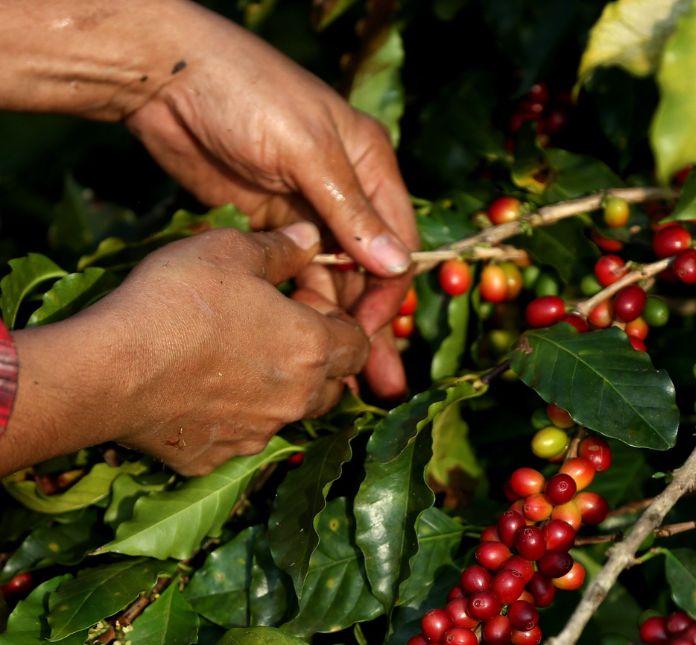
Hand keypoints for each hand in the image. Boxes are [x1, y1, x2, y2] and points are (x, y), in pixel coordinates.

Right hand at [2, 224, 369, 476]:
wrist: (108, 371)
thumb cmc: (177, 302)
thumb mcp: (229, 251)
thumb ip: (279, 248)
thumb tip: (312, 237)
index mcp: (313, 349)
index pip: (360, 344)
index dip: (339, 321)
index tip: (305, 303)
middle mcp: (297, 399)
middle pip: (332, 384)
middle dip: (317, 360)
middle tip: (275, 332)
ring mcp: (258, 434)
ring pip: (288, 413)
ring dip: (278, 390)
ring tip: (238, 361)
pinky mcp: (216, 458)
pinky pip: (239, 437)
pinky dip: (231, 418)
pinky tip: (198, 392)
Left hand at [122, 2, 415, 396]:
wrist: (167, 79)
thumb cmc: (249, 95)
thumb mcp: (307, 151)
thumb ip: (350, 210)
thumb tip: (397, 265)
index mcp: (370, 167)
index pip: (394, 241)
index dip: (388, 292)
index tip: (371, 336)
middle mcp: (345, 195)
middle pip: (368, 271)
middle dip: (373, 326)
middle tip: (381, 383)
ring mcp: (304, 213)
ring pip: (331, 282)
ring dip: (337, 328)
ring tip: (343, 382)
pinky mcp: (266, 227)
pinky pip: (292, 277)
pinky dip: (299, 309)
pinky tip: (301, 345)